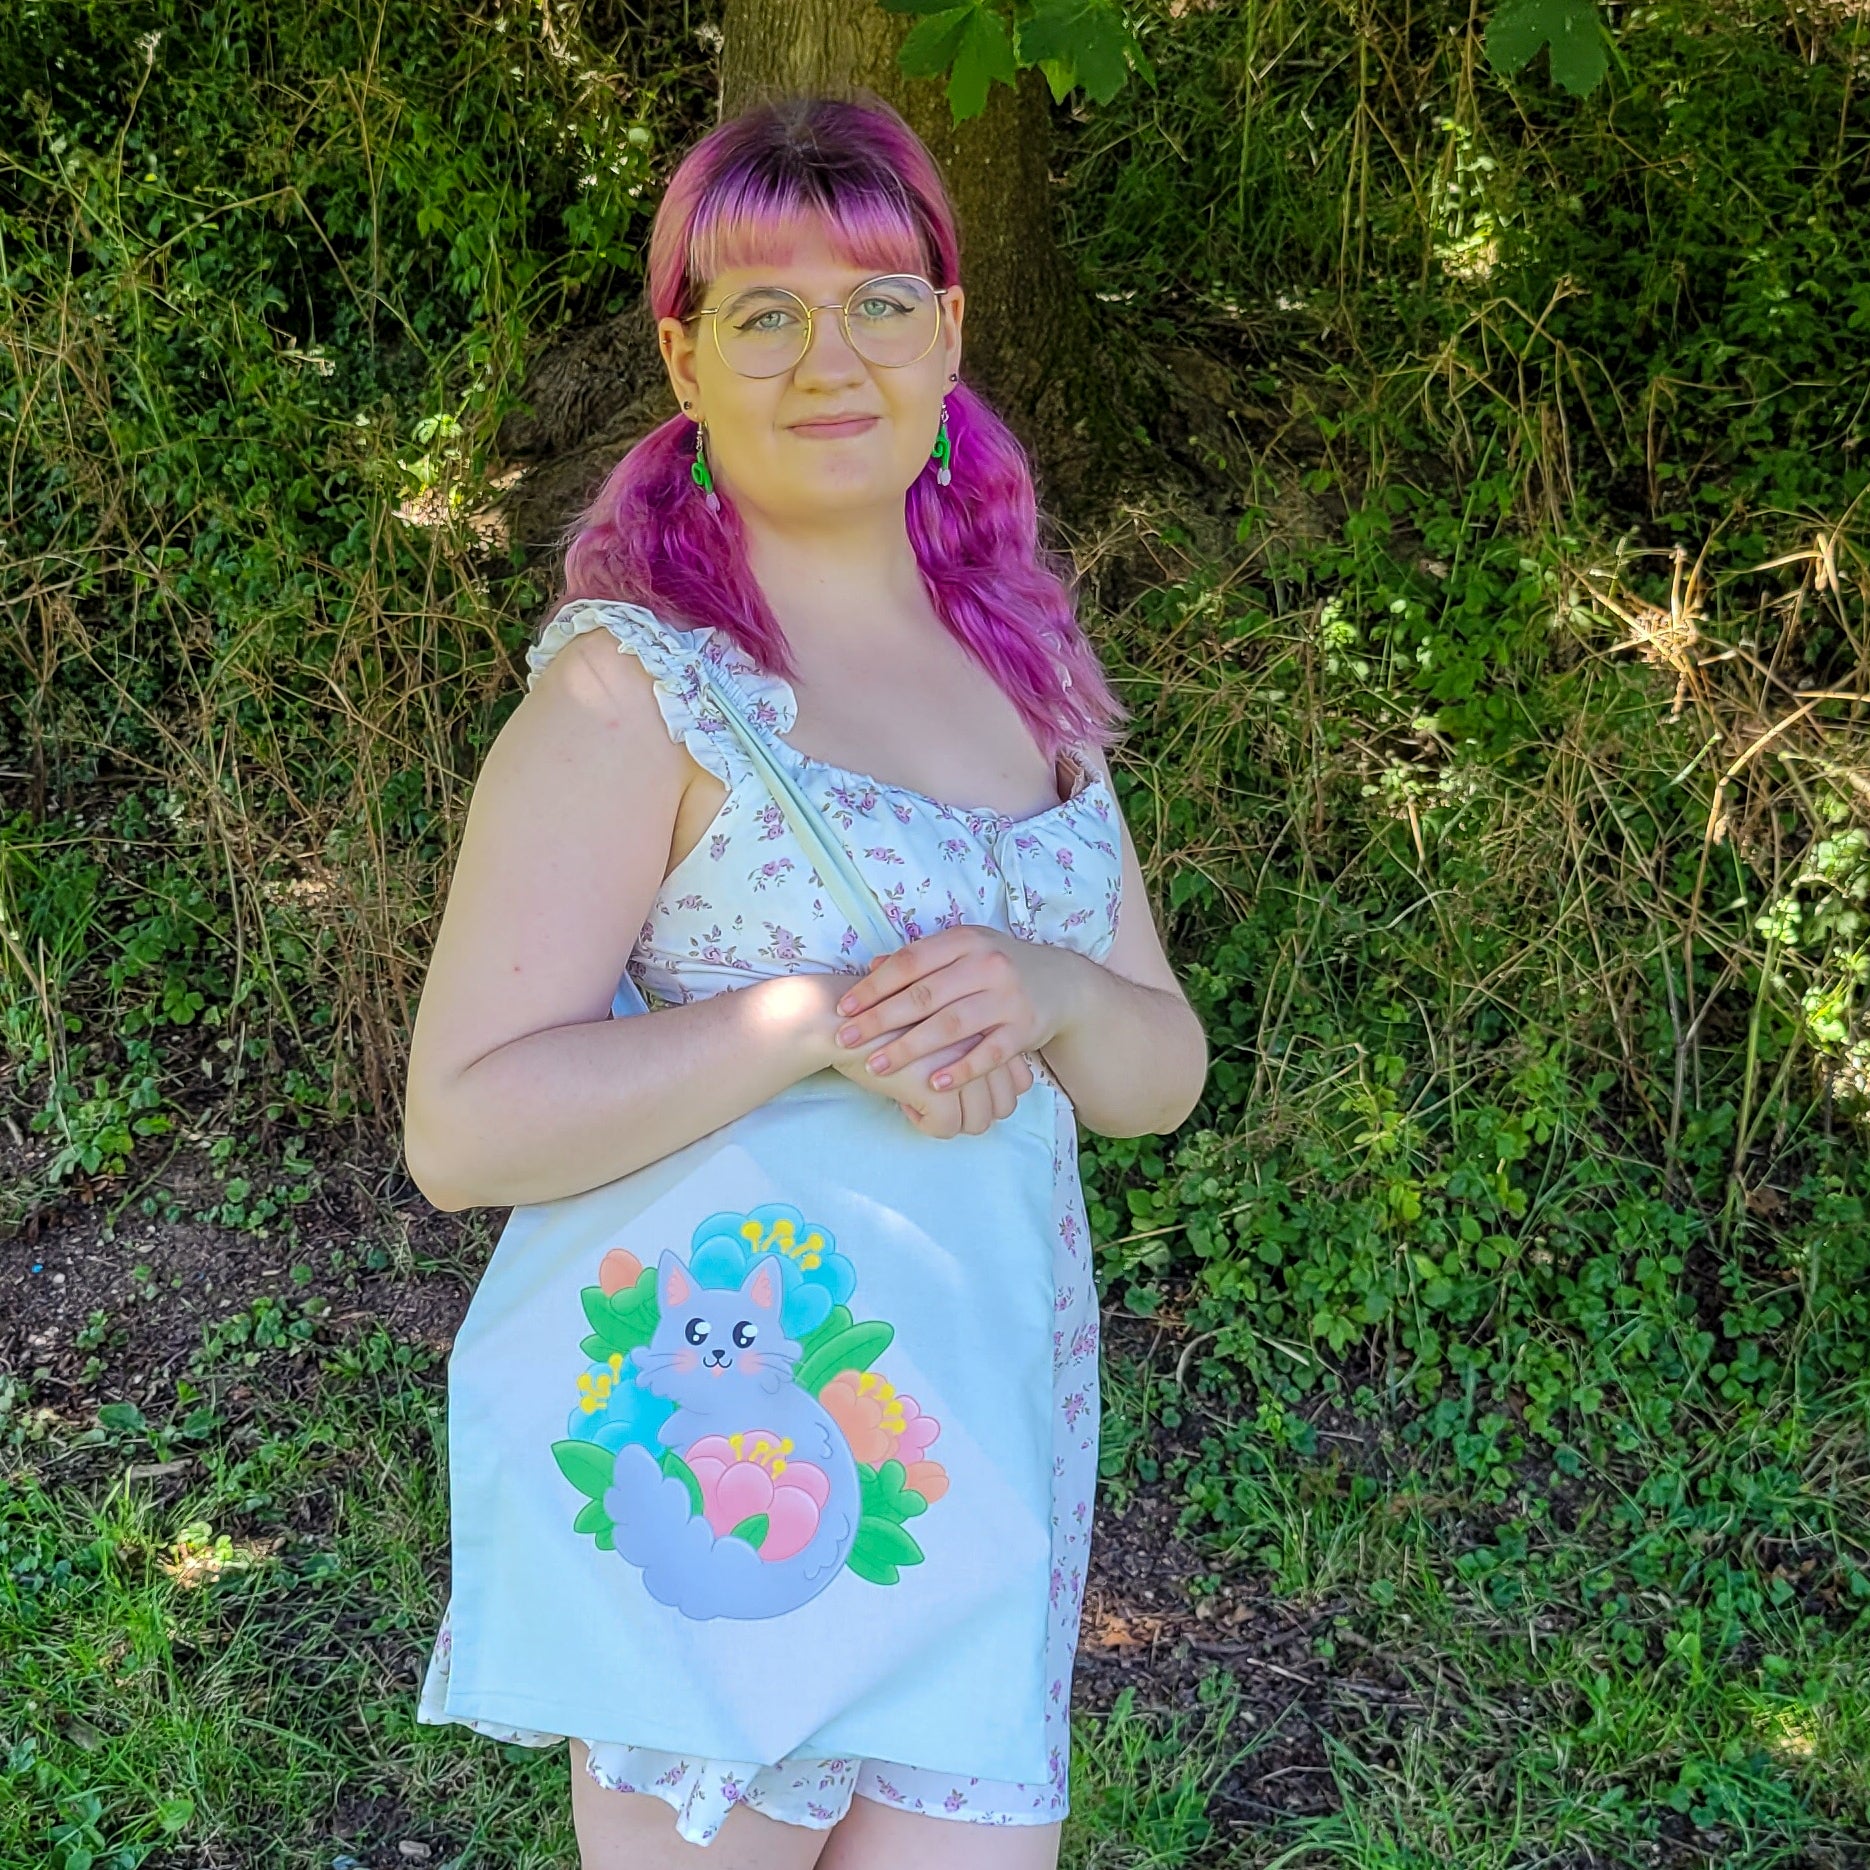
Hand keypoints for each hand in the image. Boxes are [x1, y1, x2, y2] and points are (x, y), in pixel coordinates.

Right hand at [823, 1002, 1034, 1136]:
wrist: (839, 1020)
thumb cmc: (888, 1023)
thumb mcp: (940, 1027)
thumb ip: (976, 1048)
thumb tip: (1010, 1091)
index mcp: (987, 1022)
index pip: (1020, 1082)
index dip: (988, 1093)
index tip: (952, 1083)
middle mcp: (983, 1040)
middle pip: (1004, 1105)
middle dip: (971, 1111)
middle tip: (934, 1096)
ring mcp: (963, 1061)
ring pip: (979, 1121)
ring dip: (948, 1119)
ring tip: (918, 1098)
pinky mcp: (937, 1084)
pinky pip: (947, 1127)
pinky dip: (923, 1123)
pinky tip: (903, 1100)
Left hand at [829, 927, 1075, 1097]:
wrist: (1061, 982)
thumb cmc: (996, 967)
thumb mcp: (962, 951)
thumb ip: (921, 959)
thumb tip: (872, 967)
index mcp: (965, 940)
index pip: (910, 962)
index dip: (874, 986)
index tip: (844, 1009)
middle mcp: (987, 965)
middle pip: (925, 995)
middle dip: (881, 1020)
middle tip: (847, 1041)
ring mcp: (1008, 998)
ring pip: (952, 1025)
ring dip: (911, 1048)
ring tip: (877, 1066)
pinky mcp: (1025, 1029)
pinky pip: (989, 1053)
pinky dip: (961, 1070)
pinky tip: (933, 1084)